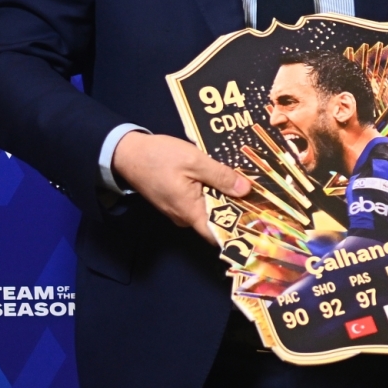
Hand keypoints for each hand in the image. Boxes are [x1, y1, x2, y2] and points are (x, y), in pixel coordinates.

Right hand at [111, 131, 251, 243]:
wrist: (126, 152)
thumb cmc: (158, 157)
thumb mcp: (194, 161)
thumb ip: (221, 176)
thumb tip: (246, 190)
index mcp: (190, 212)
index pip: (220, 235)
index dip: (240, 232)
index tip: (261, 224)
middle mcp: (184, 218)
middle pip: (217, 221)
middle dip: (237, 210)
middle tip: (260, 198)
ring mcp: (178, 210)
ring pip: (209, 210)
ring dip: (225, 199)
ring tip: (247, 186)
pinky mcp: (175, 200)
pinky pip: (199, 202)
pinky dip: (212, 193)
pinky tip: (223, 180)